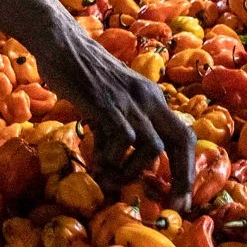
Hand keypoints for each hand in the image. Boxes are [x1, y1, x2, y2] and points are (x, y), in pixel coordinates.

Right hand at [34, 25, 194, 210]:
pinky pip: (123, 141)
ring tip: (110, 176)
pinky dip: (111, 159)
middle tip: (171, 204)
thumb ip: (119, 127)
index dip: (185, 168)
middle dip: (182, 178)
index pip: (183, 135)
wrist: (61, 42)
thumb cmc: (80, 72)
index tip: (179, 198)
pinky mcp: (107, 104)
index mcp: (152, 98)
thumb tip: (116, 167)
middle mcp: (147, 98)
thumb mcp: (111, 99)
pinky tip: (95, 160)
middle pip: (182, 140)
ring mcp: (129, 101)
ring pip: (153, 148)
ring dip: (133, 172)